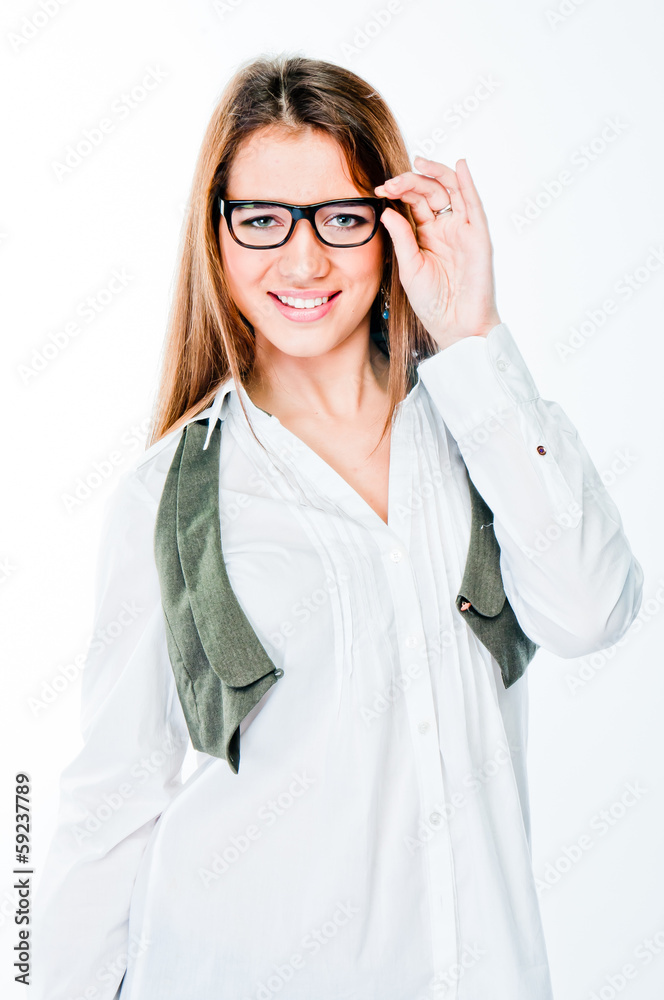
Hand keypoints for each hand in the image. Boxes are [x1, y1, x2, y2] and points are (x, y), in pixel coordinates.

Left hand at [374, 156, 501, 350]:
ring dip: (435, 173)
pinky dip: (468, 183)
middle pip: (430, 191)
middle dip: (410, 182)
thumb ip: (401, 237)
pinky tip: (459, 166)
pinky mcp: (478, 235)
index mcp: (426, 234)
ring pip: (451, 190)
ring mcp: (462, 229)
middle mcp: (445, 227)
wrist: (455, 324)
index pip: (413, 201)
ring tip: (419, 162)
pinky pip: (474, 204)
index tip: (379, 189)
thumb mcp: (409, 267)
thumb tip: (387, 210)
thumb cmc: (432, 302)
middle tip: (391, 183)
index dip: (398, 191)